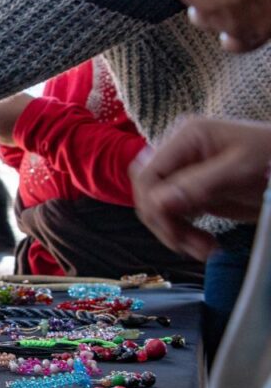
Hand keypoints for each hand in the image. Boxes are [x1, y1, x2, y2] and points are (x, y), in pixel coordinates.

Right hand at [130, 116, 270, 259]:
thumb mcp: (240, 169)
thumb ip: (199, 184)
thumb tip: (158, 202)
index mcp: (186, 137)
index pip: (148, 174)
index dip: (153, 205)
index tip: (173, 231)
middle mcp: (180, 153)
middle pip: (147, 192)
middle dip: (163, 222)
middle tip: (187, 245)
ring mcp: (185, 173)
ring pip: (158, 207)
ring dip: (174, 232)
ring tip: (203, 250)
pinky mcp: (194, 192)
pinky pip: (174, 215)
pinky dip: (184, 233)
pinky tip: (204, 244)